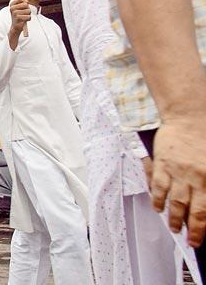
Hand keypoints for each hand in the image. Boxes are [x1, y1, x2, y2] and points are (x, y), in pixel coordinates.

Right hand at [8, 0, 31, 37]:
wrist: (15, 27)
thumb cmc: (19, 17)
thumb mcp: (18, 8)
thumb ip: (20, 1)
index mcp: (12, 5)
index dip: (25, 2)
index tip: (24, 6)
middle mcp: (12, 8)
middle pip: (26, 4)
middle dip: (27, 9)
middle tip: (24, 14)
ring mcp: (15, 13)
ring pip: (28, 11)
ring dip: (28, 15)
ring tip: (24, 18)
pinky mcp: (18, 18)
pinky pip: (29, 17)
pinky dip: (28, 19)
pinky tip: (24, 21)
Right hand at [147, 117, 205, 245]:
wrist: (189, 116)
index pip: (203, 211)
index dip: (200, 229)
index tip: (197, 240)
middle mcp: (191, 178)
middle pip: (186, 208)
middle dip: (185, 226)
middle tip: (185, 238)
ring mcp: (174, 170)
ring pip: (171, 199)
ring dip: (170, 215)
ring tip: (172, 225)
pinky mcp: (161, 162)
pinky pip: (156, 184)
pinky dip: (156, 196)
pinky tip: (157, 204)